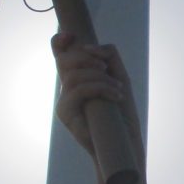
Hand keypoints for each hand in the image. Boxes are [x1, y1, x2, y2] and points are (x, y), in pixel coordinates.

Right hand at [50, 33, 146, 183]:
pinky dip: (100, 87)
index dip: (60, 40)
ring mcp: (64, 101)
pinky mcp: (66, 113)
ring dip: (99, 76)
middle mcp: (67, 89)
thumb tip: (93, 47)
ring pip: (73, 73)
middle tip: (107, 69)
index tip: (71, 36)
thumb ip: (109, 57)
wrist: (124, 146)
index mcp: (78, 79)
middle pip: (65, 58)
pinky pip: (78, 89)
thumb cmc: (122, 116)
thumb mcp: (120, 79)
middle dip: (87, 57)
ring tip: (118, 89)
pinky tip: (116, 95)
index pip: (59, 53)